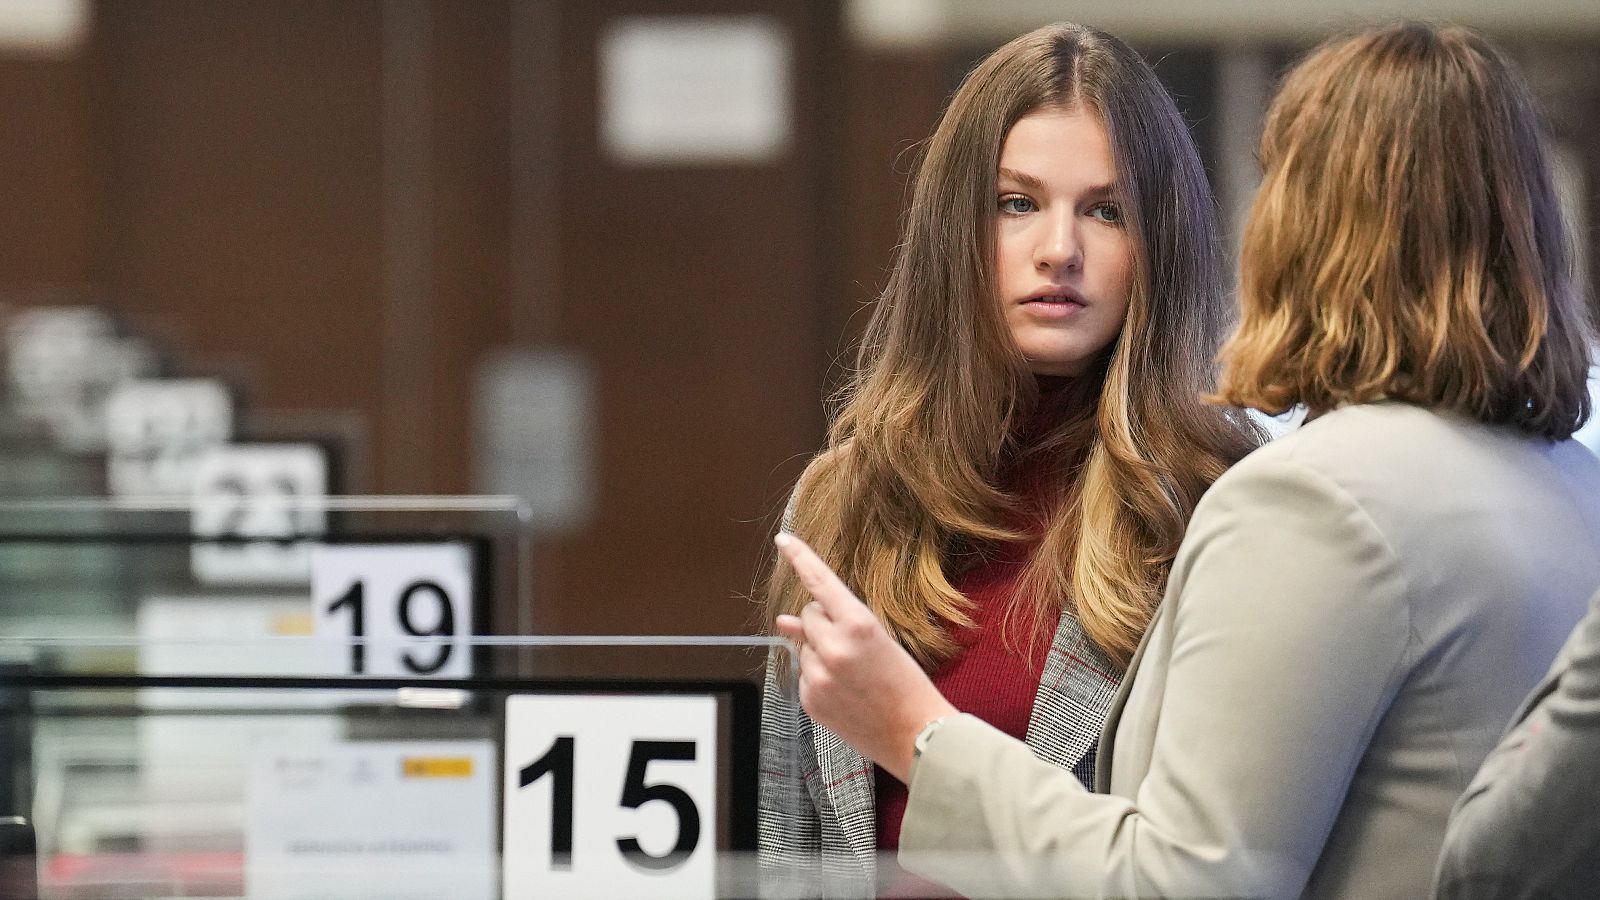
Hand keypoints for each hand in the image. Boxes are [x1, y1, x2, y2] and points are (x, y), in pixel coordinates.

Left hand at [773, 532, 957, 781]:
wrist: (915, 735)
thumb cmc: (906, 684)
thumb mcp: (880, 643)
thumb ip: (832, 625)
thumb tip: (784, 621)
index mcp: (858, 625)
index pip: (821, 582)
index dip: (800, 557)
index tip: (782, 539)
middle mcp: (833, 647)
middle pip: (809, 614)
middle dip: (823, 621)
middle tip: (853, 643)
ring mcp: (818, 675)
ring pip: (803, 645)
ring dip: (820, 650)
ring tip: (853, 673)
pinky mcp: (810, 699)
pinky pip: (803, 673)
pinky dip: (818, 676)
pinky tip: (845, 690)